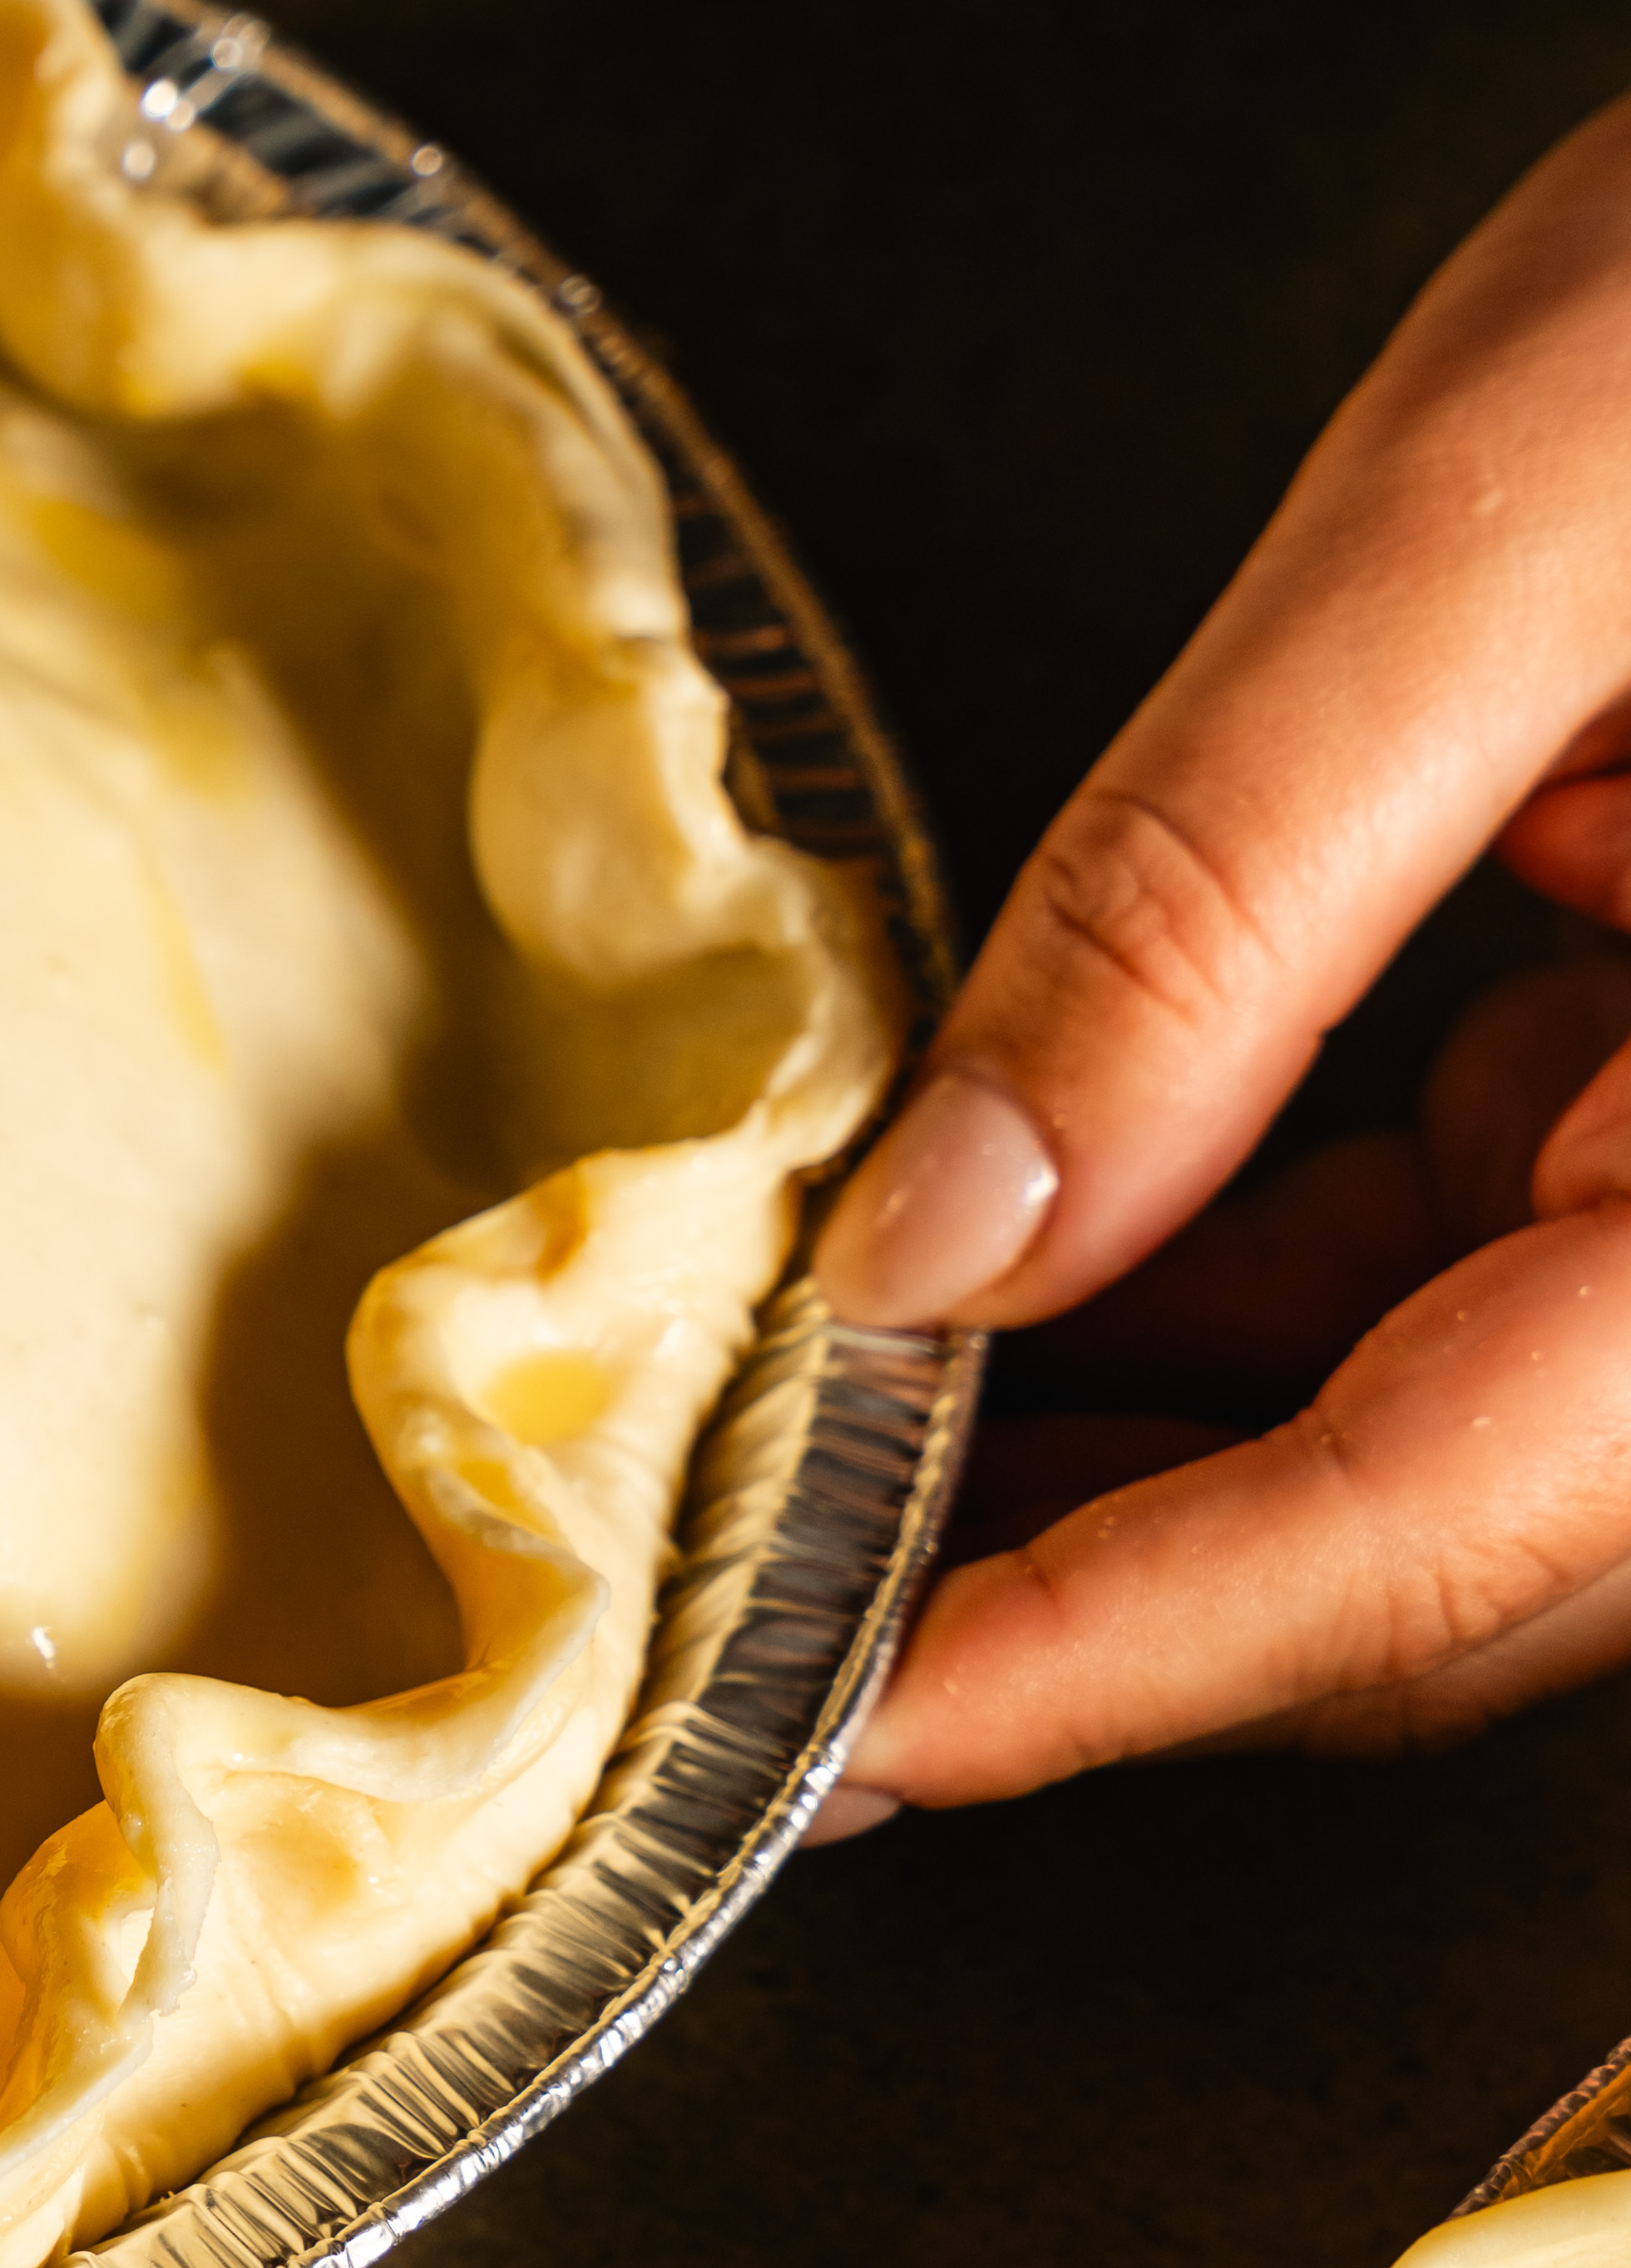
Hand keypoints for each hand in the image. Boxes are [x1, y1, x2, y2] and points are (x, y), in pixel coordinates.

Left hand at [825, 97, 1630, 1811]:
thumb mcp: (1515, 524)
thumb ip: (1223, 891)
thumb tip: (950, 1226)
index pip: (1453, 1524)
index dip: (1123, 1656)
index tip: (843, 1743)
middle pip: (1456, 1528)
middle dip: (1102, 1583)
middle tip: (753, 1606)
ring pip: (1437, 1411)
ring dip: (1129, 1442)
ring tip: (810, 1437)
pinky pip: (1461, 1242)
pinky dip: (1214, 1265)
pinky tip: (995, 1240)